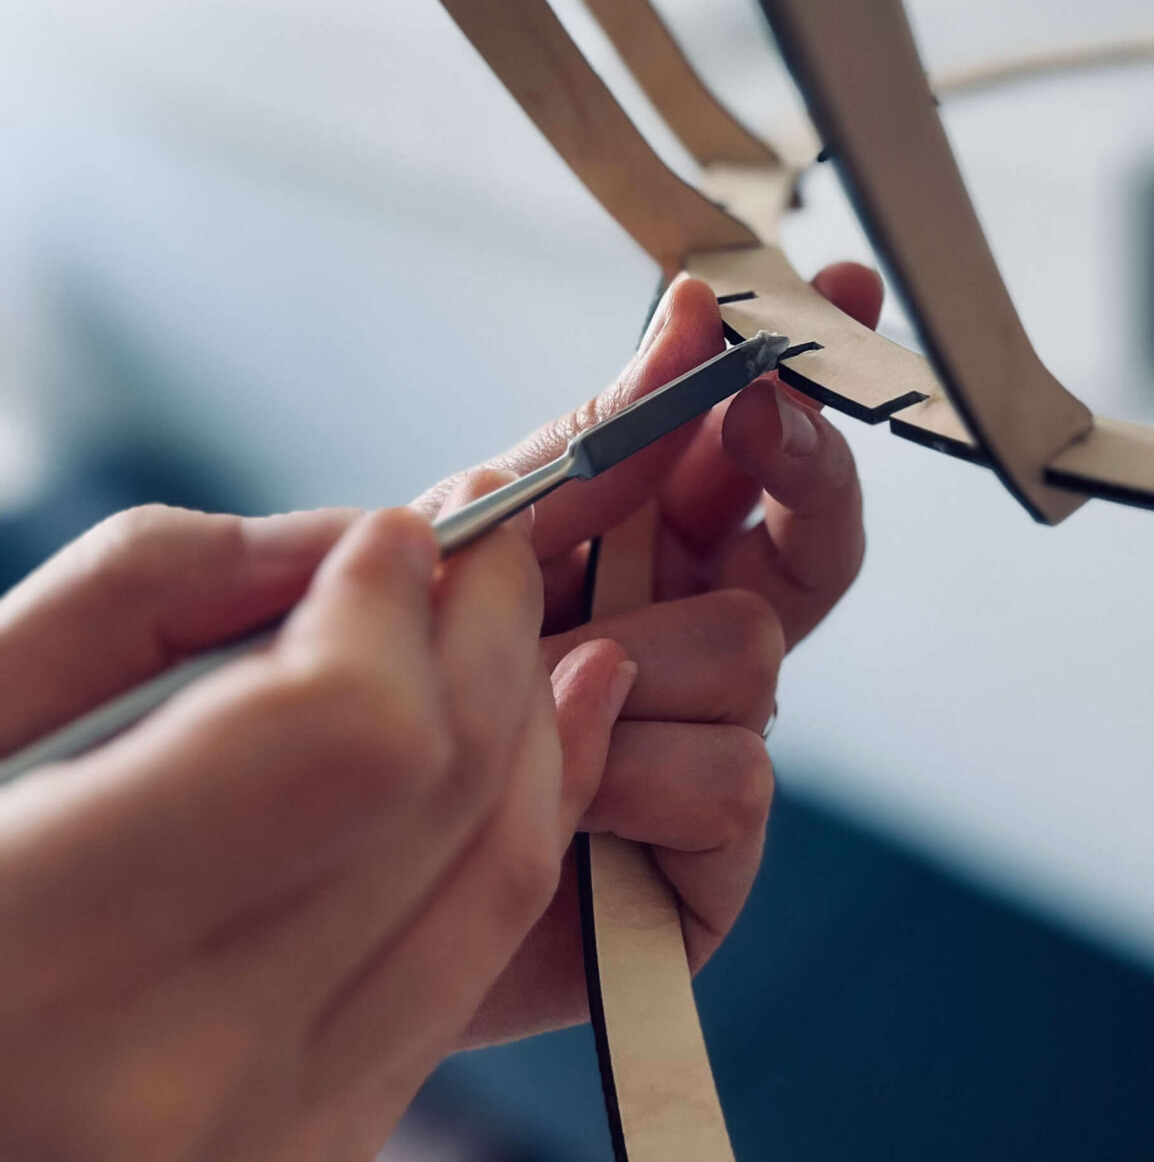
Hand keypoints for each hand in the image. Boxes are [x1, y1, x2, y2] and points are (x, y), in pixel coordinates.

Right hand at [0, 493, 632, 1161]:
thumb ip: (125, 606)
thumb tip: (329, 542)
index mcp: (49, 954)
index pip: (350, 736)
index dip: (396, 610)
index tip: (392, 532)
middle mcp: (178, 1088)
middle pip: (445, 797)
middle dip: (488, 633)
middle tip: (488, 539)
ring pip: (493, 893)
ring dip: (531, 732)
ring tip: (520, 621)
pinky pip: (453, 986)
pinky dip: (498, 850)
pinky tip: (514, 756)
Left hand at [426, 262, 881, 1042]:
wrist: (311, 873)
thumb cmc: (386, 692)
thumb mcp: (478, 536)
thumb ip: (593, 440)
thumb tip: (685, 315)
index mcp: (648, 557)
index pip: (757, 454)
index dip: (804, 378)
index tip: (835, 288)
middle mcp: (696, 642)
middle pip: (816, 537)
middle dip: (799, 467)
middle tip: (761, 419)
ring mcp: (710, 748)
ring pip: (754, 645)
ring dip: (637, 654)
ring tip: (535, 689)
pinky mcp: (708, 865)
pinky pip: (730, 772)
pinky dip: (632, 771)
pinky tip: (565, 790)